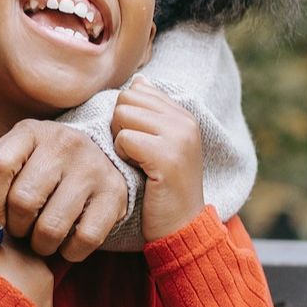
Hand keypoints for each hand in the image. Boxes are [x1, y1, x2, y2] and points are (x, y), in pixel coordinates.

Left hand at [0, 120, 128, 261]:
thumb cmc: (39, 169)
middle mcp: (64, 143)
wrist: (97, 160)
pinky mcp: (115, 194)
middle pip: (23, 200)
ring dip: (40, 244)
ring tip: (40, 237)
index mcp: (30, 132)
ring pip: (51, 226)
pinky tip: (66, 241)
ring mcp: (92, 168)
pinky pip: (84, 240)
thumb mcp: (9, 169)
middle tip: (21, 229)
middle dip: (15, 228)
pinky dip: (69, 252)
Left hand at [111, 79, 204, 241]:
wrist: (181, 226)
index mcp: (183, 115)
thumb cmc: (162, 187)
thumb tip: (138, 80)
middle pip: (126, 99)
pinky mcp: (168, 156)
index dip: (128, 116)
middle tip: (137, 153)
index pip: (138, 89)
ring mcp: (179, 137)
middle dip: (120, 126)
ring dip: (121, 141)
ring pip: (122, 115)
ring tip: (139, 161)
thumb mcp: (161, 144)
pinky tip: (139, 171)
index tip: (141, 143)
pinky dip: (124, 156)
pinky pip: (125, 138)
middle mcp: (185, 121)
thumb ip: (151, 112)